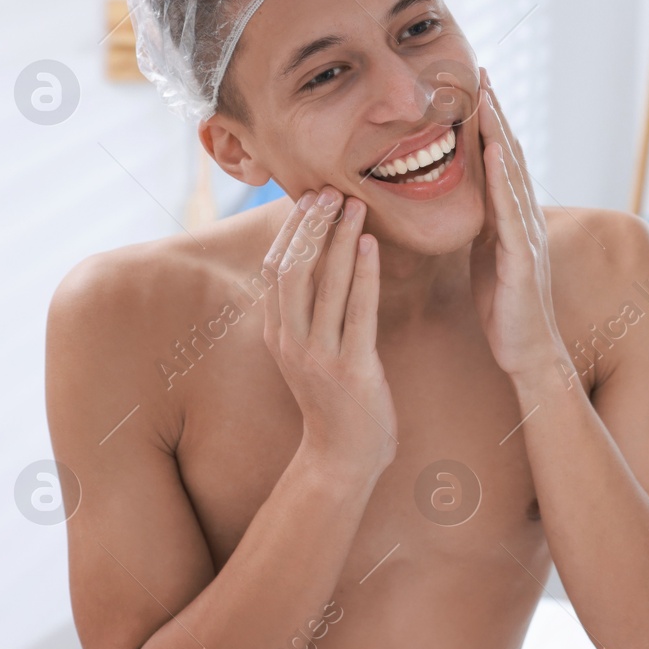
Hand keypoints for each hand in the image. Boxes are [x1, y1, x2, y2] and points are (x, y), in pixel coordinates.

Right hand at [262, 188, 397, 477]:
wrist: (343, 458)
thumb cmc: (335, 401)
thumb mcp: (310, 353)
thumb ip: (309, 314)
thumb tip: (319, 266)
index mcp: (278, 334)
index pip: (276, 270)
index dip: (292, 231)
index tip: (308, 197)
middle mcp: (290, 341)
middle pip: (294, 270)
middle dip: (312, 227)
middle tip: (331, 190)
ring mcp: (317, 357)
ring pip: (324, 285)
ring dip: (339, 240)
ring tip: (355, 205)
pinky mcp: (350, 369)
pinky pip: (357, 312)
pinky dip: (364, 275)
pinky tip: (372, 246)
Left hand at [470, 69, 566, 385]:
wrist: (528, 352)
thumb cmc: (504, 309)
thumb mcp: (485, 256)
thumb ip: (482, 224)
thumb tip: (466, 200)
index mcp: (511, 217)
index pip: (499, 160)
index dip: (488, 122)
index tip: (473, 84)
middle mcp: (524, 218)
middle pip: (509, 154)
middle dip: (495, 112)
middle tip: (481, 70)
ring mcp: (526, 236)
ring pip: (511, 174)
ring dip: (498, 133)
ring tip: (485, 96)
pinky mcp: (522, 258)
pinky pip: (509, 211)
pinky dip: (501, 179)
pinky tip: (490, 152)